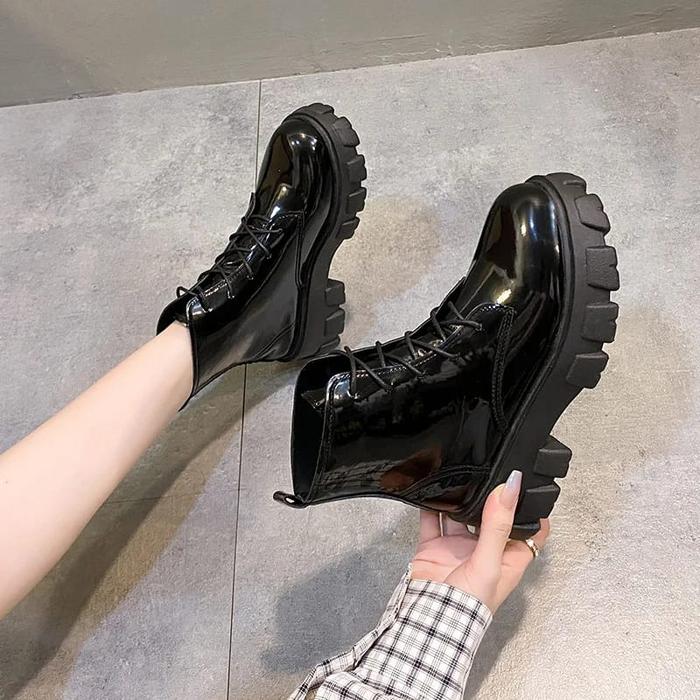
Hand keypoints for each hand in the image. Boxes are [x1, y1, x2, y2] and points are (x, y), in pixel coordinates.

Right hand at [411, 470, 549, 611]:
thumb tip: (510, 489)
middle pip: (492, 517)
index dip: (532, 509)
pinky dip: (431, 505)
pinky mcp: (435, 546)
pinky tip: (433, 492)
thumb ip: (498, 524)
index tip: (529, 485)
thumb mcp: (490, 562)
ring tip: (461, 477)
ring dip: (461, 498)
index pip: (529, 530)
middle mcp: (485, 550)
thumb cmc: (469, 606)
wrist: (431, 619)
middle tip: (491, 472)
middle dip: (490, 497)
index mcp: (508, 557)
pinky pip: (432, 520)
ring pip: (461, 515)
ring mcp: (458, 547)